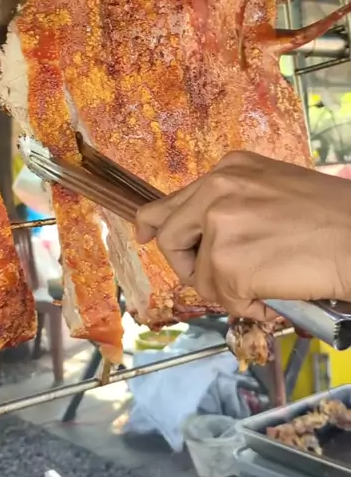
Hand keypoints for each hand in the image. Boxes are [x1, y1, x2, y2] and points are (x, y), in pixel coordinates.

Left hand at [135, 151, 350, 320]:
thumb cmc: (334, 219)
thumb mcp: (273, 189)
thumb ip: (234, 203)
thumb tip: (206, 234)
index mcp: (228, 169)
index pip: (171, 201)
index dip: (155, 225)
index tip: (145, 235)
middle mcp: (217, 189)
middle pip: (169, 237)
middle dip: (188, 265)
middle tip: (220, 278)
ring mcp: (219, 225)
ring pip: (199, 276)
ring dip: (230, 290)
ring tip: (268, 284)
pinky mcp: (227, 263)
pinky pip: (223, 299)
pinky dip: (249, 307)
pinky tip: (277, 295)